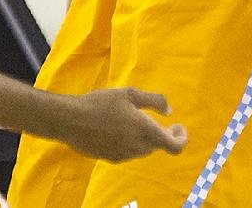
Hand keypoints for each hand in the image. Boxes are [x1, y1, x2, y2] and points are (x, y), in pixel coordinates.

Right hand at [60, 88, 186, 162]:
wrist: (71, 120)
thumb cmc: (101, 103)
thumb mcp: (131, 94)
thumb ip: (155, 101)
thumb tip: (169, 111)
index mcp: (144, 131)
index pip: (174, 146)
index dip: (181, 138)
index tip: (178, 125)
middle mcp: (136, 147)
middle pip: (158, 146)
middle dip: (164, 135)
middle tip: (165, 121)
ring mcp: (123, 156)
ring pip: (144, 150)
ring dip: (149, 139)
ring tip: (142, 121)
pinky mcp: (111, 158)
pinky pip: (130, 153)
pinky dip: (134, 143)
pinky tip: (124, 128)